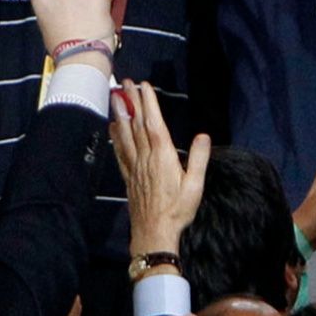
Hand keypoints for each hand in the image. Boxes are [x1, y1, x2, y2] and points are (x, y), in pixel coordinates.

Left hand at [111, 80, 211, 255]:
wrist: (154, 232)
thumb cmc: (178, 210)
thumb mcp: (195, 185)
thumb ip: (199, 159)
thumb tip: (203, 136)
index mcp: (163, 157)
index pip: (154, 124)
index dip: (148, 103)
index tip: (144, 86)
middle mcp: (146, 158)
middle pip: (137, 125)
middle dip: (132, 102)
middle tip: (125, 83)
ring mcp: (135, 167)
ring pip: (125, 135)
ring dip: (121, 114)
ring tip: (115, 98)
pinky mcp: (129, 177)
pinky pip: (121, 152)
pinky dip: (116, 137)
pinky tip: (112, 127)